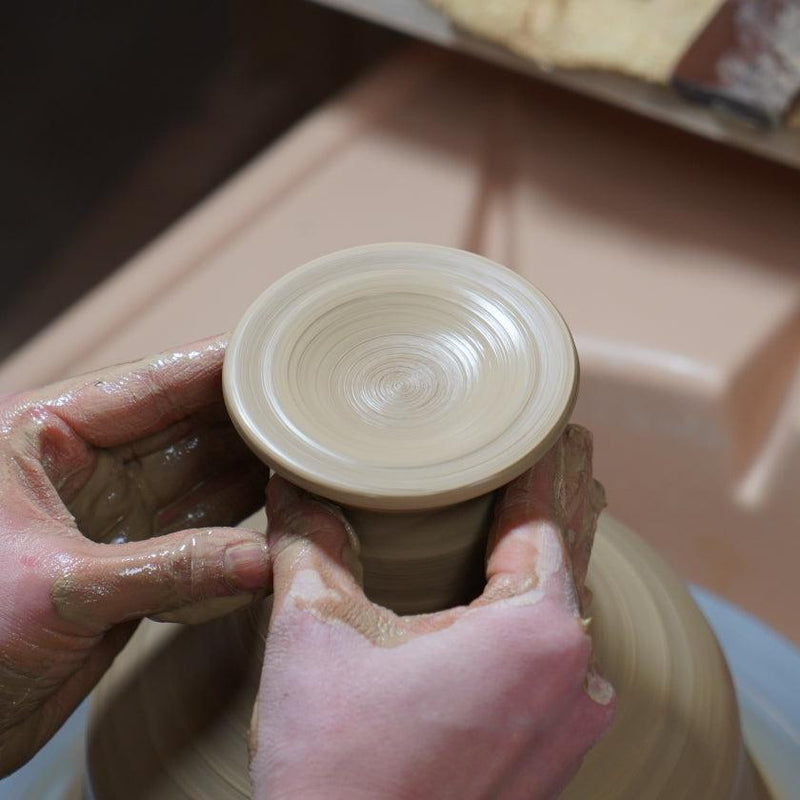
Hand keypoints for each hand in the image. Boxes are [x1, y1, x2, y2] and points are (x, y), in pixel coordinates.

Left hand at [0, 336, 270, 774]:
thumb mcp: (63, 591)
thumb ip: (168, 570)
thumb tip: (261, 560)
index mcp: (43, 436)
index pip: (150, 385)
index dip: (219, 368)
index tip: (279, 357)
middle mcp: (82, 468)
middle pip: (186, 428)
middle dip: (248, 422)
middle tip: (312, 412)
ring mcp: (108, 516)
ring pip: (198, 481)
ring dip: (251, 475)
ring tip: (309, 461)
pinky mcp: (126, 566)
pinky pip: (195, 537)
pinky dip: (236, 534)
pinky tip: (277, 522)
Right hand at [251, 462, 614, 799]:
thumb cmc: (340, 773)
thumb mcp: (314, 636)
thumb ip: (306, 545)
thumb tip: (287, 484)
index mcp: (534, 632)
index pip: (542, 517)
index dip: (540, 463)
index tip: (550, 424)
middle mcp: (573, 677)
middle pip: (565, 558)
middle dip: (558, 500)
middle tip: (566, 446)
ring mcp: (568, 725)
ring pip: (562, 614)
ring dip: (552, 561)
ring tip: (552, 511)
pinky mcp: (547, 760)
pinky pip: (556, 664)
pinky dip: (540, 619)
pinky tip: (518, 610)